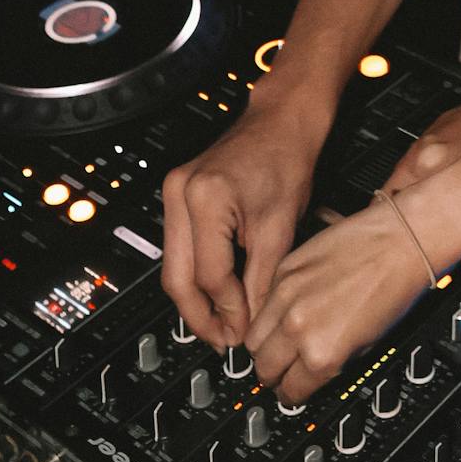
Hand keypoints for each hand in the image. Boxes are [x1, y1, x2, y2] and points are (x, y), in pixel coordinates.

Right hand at [161, 96, 326, 348]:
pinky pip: (181, 248)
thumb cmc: (287, 158)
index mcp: (205, 199)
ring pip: (174, 266)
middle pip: (177, 277)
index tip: (241, 334)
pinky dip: (198, 274)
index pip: (209, 276)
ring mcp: (174, 193)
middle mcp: (179, 194)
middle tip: (223, 341)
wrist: (282, 120)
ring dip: (196, 299)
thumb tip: (249, 325)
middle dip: (200, 316)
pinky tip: (217, 293)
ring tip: (223, 324)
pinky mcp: (178, 195)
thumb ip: (262, 280)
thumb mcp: (281, 226)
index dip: (227, 311)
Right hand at [245, 195, 431, 404]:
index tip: (292, 389)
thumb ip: (328, 363)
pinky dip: (271, 312)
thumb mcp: (365, 346)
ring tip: (280, 342)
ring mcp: (288, 296)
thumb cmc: (394, 289)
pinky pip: (264, 303)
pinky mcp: (285, 269)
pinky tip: (287, 310)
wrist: (400, 242)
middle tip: (282, 369)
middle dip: (272, 374)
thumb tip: (309, 372)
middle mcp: (299, 328)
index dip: (291, 394)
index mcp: (322, 354)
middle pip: (264, 368)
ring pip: (254, 337)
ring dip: (265, 345)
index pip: (289, 391)